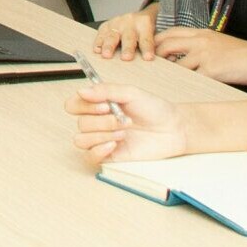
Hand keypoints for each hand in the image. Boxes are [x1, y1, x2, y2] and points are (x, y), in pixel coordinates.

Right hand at [65, 83, 186, 164]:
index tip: (104, 105)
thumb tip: (82, 91)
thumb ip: (106, 90)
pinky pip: (90, 156)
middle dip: (102, 121)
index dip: (84, 106)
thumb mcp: (131, 93)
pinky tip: (114, 144)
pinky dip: (98, 150)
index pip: (73, 105)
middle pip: (80, 123)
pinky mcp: (109, 155)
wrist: (173, 128)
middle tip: (123, 119)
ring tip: (124, 132)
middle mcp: (97, 122)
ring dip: (101, 135)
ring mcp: (102, 139)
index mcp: (98, 104)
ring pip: (81, 140)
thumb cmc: (154, 109)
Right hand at [94, 6, 157, 59]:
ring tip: (107, 55)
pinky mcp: (106, 25)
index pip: (146, 38)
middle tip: (126, 58)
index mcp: (144, 23)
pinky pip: (101, 33)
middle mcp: (130, 22)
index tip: (148, 57)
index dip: (147, 48)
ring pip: (112, 35)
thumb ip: (153, 45)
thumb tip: (154, 62)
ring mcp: (117, 23)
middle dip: (127, 48)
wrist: (139, 16)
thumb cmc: (146, 29)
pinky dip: (98, 42)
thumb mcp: (155, 33)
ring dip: (109, 46)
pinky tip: (97, 50)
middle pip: (128, 37)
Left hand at [153, 26, 246, 84]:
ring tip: (162, 83)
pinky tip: (180, 91)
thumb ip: (200, 45)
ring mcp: (205, 55)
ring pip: (177, 65)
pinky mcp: (212, 69)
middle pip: (167, 45)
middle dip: (155, 56)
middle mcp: (200, 41)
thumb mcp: (218, 42)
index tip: (148, 51)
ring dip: (169, 75)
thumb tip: (182, 56)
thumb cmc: (242, 54)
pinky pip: (192, 79)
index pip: (170, 33)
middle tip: (148, 68)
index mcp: (201, 33)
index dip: (156, 41)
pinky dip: (185, 85)